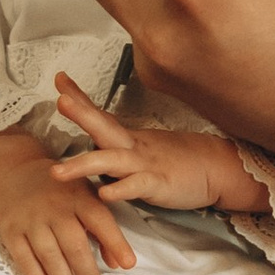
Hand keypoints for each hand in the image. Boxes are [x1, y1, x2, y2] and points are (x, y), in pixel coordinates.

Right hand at [0, 128, 138, 274]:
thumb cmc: (61, 193)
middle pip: (73, 245)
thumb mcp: (86, 198)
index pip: (100, 220)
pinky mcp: (11, 231)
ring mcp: (31, 220)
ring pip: (49, 256)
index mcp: (79, 197)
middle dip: (88, 274)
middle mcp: (54, 207)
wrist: (15, 175)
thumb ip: (104, 228)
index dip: (115, 242)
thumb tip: (118, 263)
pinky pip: (25, 260)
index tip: (129, 265)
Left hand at [52, 75, 248, 214]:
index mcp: (128, 137)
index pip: (100, 114)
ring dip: (84, 164)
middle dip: (81, 114)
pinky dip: (121, 190)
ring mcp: (145, 164)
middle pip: (104, 127)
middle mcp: (133, 146)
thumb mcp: (143, 144)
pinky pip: (137, 187)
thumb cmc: (177, 159)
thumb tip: (95, 132)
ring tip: (58, 171)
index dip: (79, 98)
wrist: (217, 167)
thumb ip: (118, 139)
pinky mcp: (158, 184)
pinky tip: (105, 194)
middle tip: (61, 101)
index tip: (59, 79)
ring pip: (111, 160)